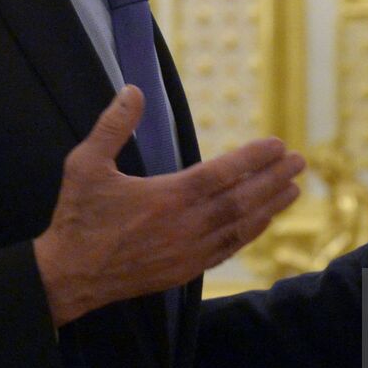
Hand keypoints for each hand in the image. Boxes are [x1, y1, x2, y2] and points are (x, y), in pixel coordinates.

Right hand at [33, 85, 304, 325]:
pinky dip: (249, 235)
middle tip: (300, 162)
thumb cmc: (77, 218)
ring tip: (293, 190)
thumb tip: (132, 89)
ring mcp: (188, 252)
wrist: (67, 277)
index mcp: (167, 197)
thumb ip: (112, 126)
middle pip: (241, 200)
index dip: (254, 158)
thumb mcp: (85, 165)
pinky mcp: (184, 271)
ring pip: (240, 227)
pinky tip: (263, 223)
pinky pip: (227, 250)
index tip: (279, 144)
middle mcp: (185, 226)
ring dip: (269, 206)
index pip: (222, 173)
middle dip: (273, 179)